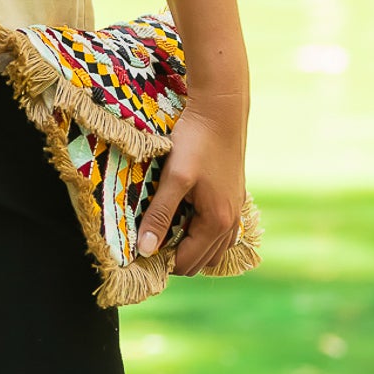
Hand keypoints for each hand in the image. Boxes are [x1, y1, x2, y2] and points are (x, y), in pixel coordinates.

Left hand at [135, 97, 247, 276]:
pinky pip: (219, 232)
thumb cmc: (197, 141)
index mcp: (217, 222)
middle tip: (148, 240)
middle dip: (175, 257)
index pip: (187, 262)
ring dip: (189, 246)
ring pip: (212, 248)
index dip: (162, 261)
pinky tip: (184, 216)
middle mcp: (232, 222)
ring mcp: (235, 211)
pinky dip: (201, 233)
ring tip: (164, 229)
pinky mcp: (233, 199)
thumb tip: (145, 250)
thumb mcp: (174, 177)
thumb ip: (160, 214)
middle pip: (201, 261)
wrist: (222, 110)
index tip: (138, 251)